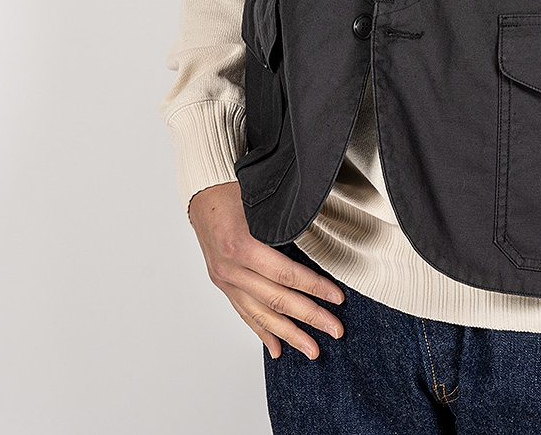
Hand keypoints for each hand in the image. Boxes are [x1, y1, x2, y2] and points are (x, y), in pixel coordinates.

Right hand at [187, 181, 345, 359]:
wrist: (203, 193)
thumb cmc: (235, 191)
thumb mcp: (262, 201)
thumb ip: (287, 221)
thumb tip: (324, 233)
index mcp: (241, 245)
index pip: (286, 274)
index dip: (314, 287)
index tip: (337, 298)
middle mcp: (231, 268)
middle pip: (276, 299)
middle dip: (309, 318)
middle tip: (335, 330)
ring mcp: (225, 280)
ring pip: (261, 314)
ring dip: (289, 335)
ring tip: (312, 350)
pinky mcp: (223, 285)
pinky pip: (245, 313)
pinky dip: (262, 332)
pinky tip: (276, 349)